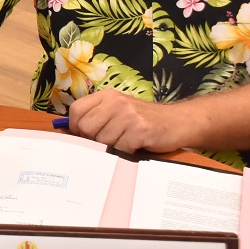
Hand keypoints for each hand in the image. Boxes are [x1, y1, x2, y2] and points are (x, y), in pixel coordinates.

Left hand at [66, 89, 186, 153]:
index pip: (76, 110)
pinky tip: (135, 146)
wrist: (178, 121)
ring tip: (125, 142)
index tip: (84, 136)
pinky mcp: (140, 129)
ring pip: (102, 141)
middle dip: (93, 140)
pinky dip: (125, 152)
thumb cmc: (143, 120)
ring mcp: (129, 115)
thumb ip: (96, 117)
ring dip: (112, 148)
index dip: (76, 127)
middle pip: (86, 128)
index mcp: (107, 96)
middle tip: (108, 142)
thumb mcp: (118, 111)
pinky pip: (120, 148)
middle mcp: (116, 102)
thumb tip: (71, 133)